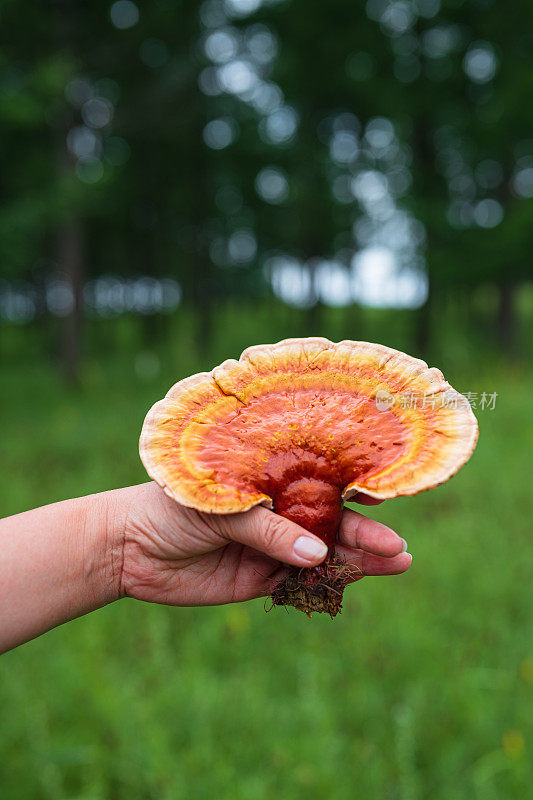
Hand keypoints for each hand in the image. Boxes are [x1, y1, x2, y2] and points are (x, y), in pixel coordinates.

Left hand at [119, 482, 411, 605]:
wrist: (128, 548)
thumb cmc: (170, 505)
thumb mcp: (221, 507)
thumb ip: (267, 530)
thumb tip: (318, 552)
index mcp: (268, 479)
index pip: (318, 482)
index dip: (353, 489)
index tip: (386, 495)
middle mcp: (275, 511)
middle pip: (329, 522)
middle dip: (364, 533)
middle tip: (398, 547)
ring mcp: (271, 546)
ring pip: (322, 553)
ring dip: (358, 560)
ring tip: (396, 563)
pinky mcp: (259, 579)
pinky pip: (300, 580)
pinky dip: (327, 582)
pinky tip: (355, 580)